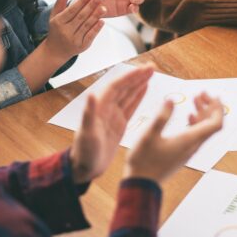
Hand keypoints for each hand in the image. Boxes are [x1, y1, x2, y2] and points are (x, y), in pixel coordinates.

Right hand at [43, 0, 106, 62]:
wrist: (56, 51)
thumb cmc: (57, 30)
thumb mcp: (55, 15)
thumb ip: (61, 1)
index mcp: (58, 22)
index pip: (72, 10)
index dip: (82, 1)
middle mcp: (66, 31)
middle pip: (80, 17)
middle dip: (91, 6)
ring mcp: (74, 40)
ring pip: (86, 26)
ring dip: (96, 16)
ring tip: (103, 7)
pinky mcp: (82, 46)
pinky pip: (90, 36)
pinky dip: (96, 28)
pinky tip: (102, 21)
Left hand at [70, 64, 154, 183]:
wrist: (84, 169)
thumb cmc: (84, 152)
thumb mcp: (87, 134)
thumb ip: (89, 113)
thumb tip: (91, 94)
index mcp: (99, 108)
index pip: (116, 87)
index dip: (130, 77)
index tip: (143, 69)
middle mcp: (106, 108)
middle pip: (124, 88)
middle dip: (137, 76)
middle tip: (152, 67)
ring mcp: (113, 116)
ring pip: (129, 95)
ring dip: (139, 83)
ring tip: (151, 73)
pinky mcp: (119, 124)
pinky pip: (130, 107)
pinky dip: (138, 97)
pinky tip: (145, 89)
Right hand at [124, 92, 223, 182]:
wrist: (141, 184)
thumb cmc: (144, 161)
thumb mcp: (149, 136)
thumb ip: (161, 117)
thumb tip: (171, 100)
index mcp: (189, 140)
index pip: (215, 124)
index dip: (218, 108)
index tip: (213, 95)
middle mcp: (193, 145)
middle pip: (212, 125)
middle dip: (210, 107)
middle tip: (202, 93)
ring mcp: (189, 150)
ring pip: (204, 129)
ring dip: (203, 113)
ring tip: (195, 99)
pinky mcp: (183, 153)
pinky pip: (197, 135)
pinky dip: (196, 122)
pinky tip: (189, 115)